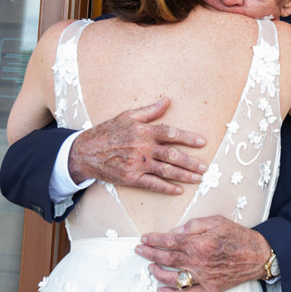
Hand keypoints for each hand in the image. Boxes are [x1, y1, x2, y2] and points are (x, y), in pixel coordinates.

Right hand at [68, 97, 206, 194]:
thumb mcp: (127, 116)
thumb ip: (149, 111)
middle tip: (205, 167)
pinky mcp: (131, 177)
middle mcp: (143, 147)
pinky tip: (178, 190)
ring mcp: (137, 164)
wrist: (85, 152)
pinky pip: (152, 184)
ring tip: (198, 179)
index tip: (202, 143)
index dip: (188, 138)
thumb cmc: (108, 131)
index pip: (171, 133)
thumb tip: (167, 100)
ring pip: (166, 170)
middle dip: (191, 162)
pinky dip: (166, 188)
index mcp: (143, 131)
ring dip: (184, 175)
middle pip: (172, 154)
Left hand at [136, 216, 270, 291]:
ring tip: (149, 266)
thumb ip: (195, 225)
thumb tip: (175, 231)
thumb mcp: (217, 221)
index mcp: (200, 243)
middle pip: (168, 258)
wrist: (257, 255)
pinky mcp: (209, 288)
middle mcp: (199, 262)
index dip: (154, 239)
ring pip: (173, 277)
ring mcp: (203, 277)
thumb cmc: (238, 236)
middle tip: (138, 250)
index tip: (144, 238)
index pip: (170, 241)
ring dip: (157, 272)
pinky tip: (161, 290)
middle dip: (150, 253)